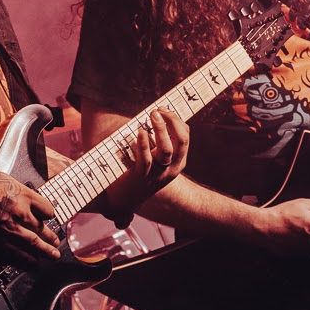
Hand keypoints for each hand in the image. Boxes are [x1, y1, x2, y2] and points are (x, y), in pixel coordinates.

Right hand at [0, 165, 60, 261]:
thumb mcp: (0, 177)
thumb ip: (13, 188)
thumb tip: (16, 193)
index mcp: (22, 195)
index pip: (46, 208)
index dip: (48, 214)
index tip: (48, 218)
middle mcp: (20, 213)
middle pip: (42, 229)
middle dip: (51, 237)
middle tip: (56, 242)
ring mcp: (10, 231)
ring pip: (35, 245)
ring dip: (45, 251)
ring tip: (52, 255)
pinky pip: (18, 256)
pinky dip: (28, 261)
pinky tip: (33, 264)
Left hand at [101, 109, 189, 225]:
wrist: (124, 200)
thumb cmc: (139, 172)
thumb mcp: (155, 159)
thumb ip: (158, 141)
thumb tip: (156, 115)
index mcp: (177, 162)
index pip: (185, 136)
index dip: (176, 120)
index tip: (163, 109)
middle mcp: (171, 168)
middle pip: (181, 141)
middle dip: (173, 122)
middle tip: (158, 110)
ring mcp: (157, 174)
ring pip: (166, 150)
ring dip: (160, 130)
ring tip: (151, 116)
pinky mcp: (141, 177)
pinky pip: (146, 160)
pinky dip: (143, 144)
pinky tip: (140, 132)